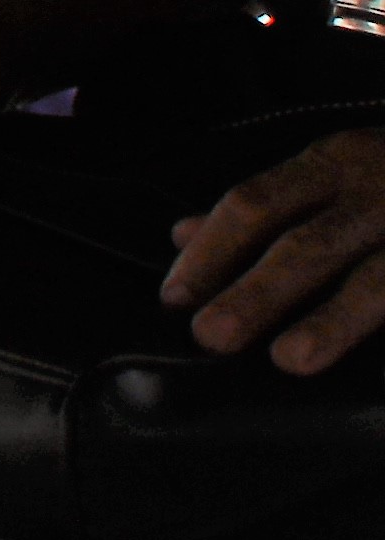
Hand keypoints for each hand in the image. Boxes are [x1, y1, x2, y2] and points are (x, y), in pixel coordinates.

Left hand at [167, 132, 384, 373]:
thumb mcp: (332, 170)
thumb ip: (263, 205)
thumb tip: (182, 235)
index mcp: (334, 164)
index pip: (255, 204)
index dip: (212, 251)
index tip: (174, 297)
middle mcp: (378, 192)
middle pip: (307, 245)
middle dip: (256, 292)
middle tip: (209, 336)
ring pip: (376, 282)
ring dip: (332, 321)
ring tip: (290, 359)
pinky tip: (378, 375)